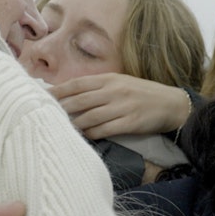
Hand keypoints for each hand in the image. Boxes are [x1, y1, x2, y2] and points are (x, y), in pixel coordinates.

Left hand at [49, 73, 190, 139]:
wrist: (171, 104)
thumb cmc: (143, 94)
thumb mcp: (122, 83)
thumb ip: (100, 87)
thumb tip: (74, 95)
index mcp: (110, 79)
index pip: (78, 84)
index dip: (59, 91)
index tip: (43, 97)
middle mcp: (114, 91)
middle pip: (80, 100)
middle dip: (61, 109)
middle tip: (44, 116)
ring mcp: (123, 106)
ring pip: (90, 116)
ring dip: (74, 124)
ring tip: (59, 129)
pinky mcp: (130, 122)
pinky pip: (105, 129)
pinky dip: (92, 133)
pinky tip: (83, 136)